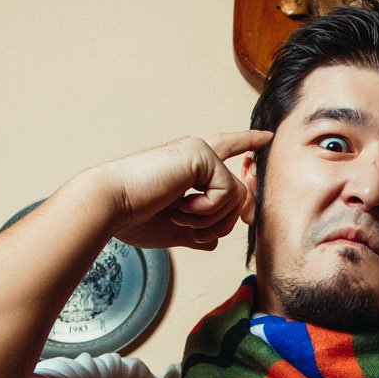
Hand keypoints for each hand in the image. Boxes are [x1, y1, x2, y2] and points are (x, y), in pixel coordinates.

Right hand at [101, 131, 270, 252]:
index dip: (246, 142)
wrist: (112, 207)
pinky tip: (179, 206)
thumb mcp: (174, 230)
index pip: (224, 150)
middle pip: (239, 192)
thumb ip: (197, 231)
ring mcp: (200, 152)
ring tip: (178, 214)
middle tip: (185, 222)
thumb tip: (212, 241)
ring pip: (237, 197)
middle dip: (223, 220)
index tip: (266, 137)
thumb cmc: (133, 217)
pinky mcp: (202, 155)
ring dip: (209, 219)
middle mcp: (196, 153)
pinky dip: (206, 211)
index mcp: (188, 166)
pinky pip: (228, 194)